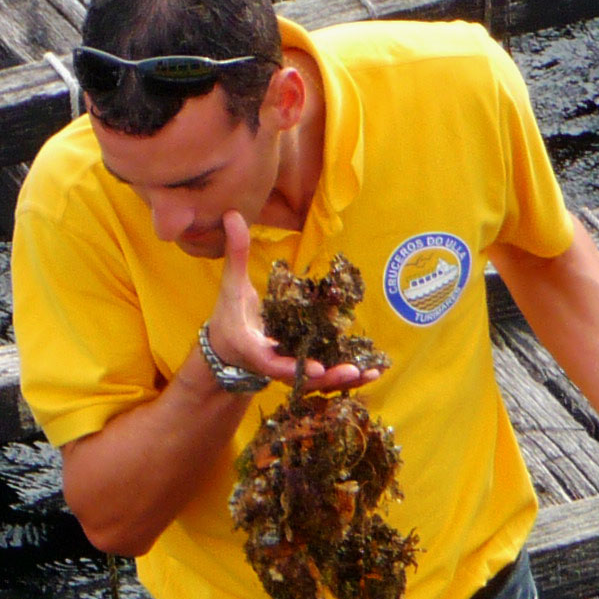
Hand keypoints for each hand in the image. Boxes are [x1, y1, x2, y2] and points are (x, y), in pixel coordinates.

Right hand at [199, 212, 379, 392]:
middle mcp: (272, 367)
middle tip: (352, 371)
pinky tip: (372, 371)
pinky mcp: (299, 374)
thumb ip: (235, 254)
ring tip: (371, 371)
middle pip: (302, 379)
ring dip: (344, 380)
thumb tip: (233, 215)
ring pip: (317, 383)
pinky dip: (346, 378)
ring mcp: (288, 373)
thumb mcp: (230, 287)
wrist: (226, 350)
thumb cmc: (229, 317)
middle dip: (328, 378)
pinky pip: (324, 380)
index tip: (317, 368)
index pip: (273, 364)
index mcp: (254, 349)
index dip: (294, 367)